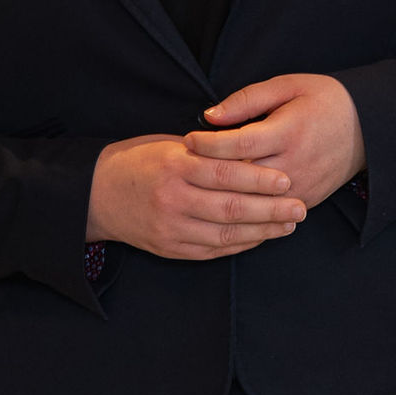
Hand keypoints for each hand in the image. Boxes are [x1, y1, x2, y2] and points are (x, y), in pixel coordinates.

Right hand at [87, 131, 305, 258]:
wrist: (95, 194)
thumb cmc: (138, 161)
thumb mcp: (168, 145)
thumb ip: (206, 153)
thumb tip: (252, 154)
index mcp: (174, 166)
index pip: (226, 173)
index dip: (260, 179)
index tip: (287, 180)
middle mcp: (172, 199)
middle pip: (231, 207)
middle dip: (271, 209)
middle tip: (300, 207)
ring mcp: (171, 228)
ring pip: (226, 233)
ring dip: (263, 230)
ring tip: (289, 224)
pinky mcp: (170, 248)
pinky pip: (213, 249)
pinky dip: (241, 243)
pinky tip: (262, 236)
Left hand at [189, 74, 365, 206]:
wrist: (369, 129)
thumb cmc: (324, 100)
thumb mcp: (288, 86)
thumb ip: (248, 99)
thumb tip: (211, 116)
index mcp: (289, 131)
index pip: (240, 144)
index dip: (210, 144)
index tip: (188, 140)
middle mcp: (295, 164)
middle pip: (241, 177)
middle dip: (208, 173)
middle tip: (181, 168)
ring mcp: (302, 187)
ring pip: (252, 201)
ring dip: (222, 196)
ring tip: (195, 188)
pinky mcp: (306, 201)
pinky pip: (268, 213)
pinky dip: (244, 210)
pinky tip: (222, 204)